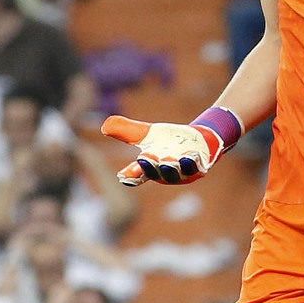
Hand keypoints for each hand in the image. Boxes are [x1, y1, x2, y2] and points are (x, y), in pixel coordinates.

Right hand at [102, 113, 230, 184]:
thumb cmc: (167, 141)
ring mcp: (183, 172)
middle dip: (152, 167)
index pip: (137, 173)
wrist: (195, 140)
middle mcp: (165, 172)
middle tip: (145, 159)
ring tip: (168, 160)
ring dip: (173, 167)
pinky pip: (196, 167)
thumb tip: (104, 126)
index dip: (131, 175)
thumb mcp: (146, 134)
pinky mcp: (199, 167)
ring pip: (177, 172)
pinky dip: (193, 162)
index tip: (123, 176)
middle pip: (157, 172)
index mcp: (150, 166)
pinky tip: (191, 154)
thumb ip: (126, 131)